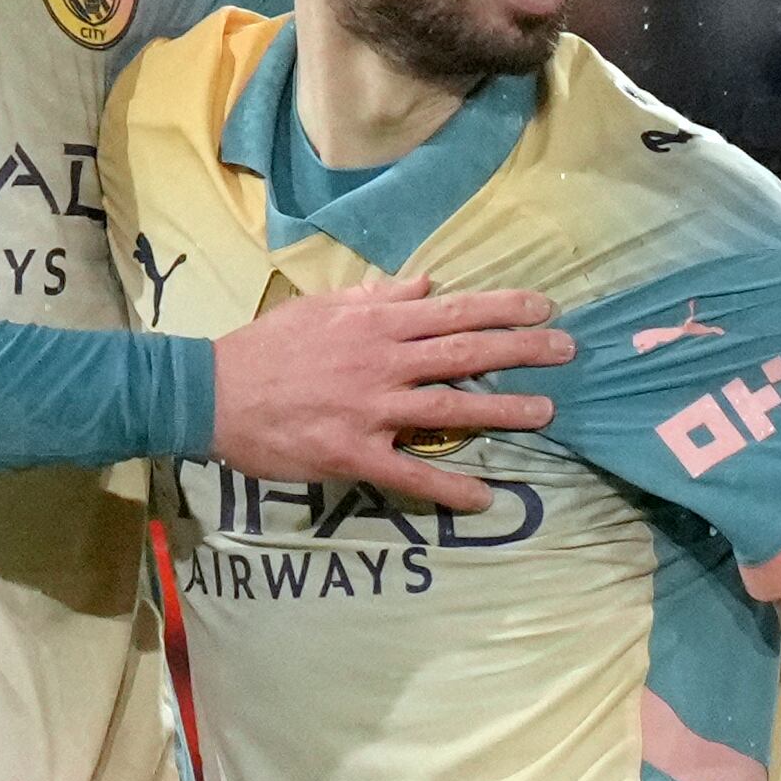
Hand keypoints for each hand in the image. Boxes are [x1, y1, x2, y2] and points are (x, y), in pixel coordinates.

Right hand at [209, 275, 570, 512]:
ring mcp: (370, 410)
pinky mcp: (354, 454)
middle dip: (520, 349)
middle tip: (568, 351)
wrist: (213, 393)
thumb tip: (427, 283)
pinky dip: (448, 486)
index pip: (451, 311)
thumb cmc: (266, 347)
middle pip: (463, 352)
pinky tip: (486, 497)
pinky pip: (409, 473)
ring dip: (501, 409)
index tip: (545, 307)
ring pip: (448, 408)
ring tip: (545, 412)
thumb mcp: (320, 307)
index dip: (502, 308)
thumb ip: (376, 297)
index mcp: (374, 324)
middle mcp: (381, 362)